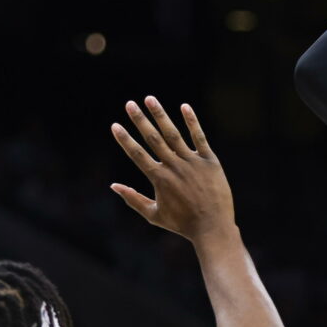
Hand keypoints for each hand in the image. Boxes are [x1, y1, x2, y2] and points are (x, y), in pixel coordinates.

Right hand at [110, 97, 234, 240]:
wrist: (213, 227)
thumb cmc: (182, 223)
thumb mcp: (153, 214)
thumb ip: (133, 199)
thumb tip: (113, 186)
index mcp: (159, 179)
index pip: (137, 154)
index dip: (125, 139)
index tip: (115, 125)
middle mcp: (174, 167)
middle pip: (153, 139)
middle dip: (139, 120)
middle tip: (129, 104)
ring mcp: (192, 162)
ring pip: (173, 134)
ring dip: (160, 115)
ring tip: (150, 99)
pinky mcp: (210, 161)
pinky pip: (199, 137)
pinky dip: (192, 122)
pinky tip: (184, 107)